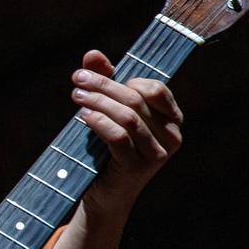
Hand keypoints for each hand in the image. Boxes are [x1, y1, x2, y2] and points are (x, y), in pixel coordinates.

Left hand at [70, 49, 183, 218]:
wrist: (104, 195)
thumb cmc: (108, 150)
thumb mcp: (108, 112)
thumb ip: (105, 82)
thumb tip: (92, 53)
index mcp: (171, 120)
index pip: (155, 89)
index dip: (123, 79)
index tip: (91, 74)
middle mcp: (171, 136)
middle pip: (136, 100)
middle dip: (104, 85)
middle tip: (78, 79)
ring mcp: (157, 154)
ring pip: (128, 117)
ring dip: (98, 102)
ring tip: (76, 96)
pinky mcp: (137, 168)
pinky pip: (118, 137)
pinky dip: (99, 122)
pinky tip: (83, 117)